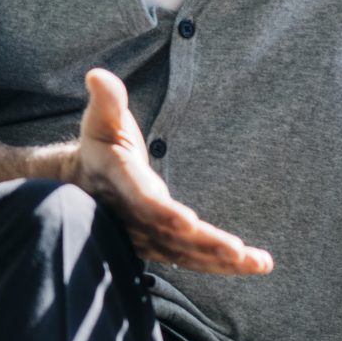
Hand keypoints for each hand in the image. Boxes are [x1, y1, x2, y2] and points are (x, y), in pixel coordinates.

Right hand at [71, 68, 272, 276]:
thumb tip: (98, 75)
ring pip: (187, 255)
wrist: (81, 185)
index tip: (186, 221)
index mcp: (121, 182)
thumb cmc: (100, 145)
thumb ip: (106, 101)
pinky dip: (223, 265)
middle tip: (238, 251)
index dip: (162, 211)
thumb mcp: (100, 120)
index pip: (142, 199)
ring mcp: (149, 236)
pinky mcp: (162, 247)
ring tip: (259, 263)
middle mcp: (135, 216)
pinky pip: (194, 260)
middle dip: (205, 244)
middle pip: (172, 236)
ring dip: (223, 262)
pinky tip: (255, 265)